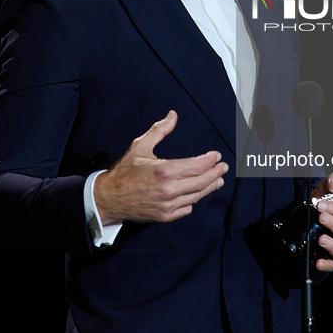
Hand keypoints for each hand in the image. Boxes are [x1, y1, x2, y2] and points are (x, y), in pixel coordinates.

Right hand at [94, 110, 228, 224]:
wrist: (108, 198)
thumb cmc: (124, 172)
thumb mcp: (140, 146)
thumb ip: (159, 130)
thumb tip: (173, 116)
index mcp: (164, 171)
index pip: (197, 166)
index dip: (210, 160)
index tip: (217, 155)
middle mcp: (168, 190)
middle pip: (202, 182)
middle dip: (216, 173)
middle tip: (224, 167)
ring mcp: (167, 205)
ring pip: (197, 196)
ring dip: (210, 187)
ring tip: (218, 180)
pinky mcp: (165, 216)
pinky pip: (187, 209)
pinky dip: (193, 200)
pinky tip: (197, 193)